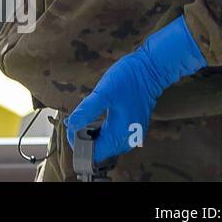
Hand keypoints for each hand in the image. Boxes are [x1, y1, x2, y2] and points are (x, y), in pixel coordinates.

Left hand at [64, 16, 207, 163]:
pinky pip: (115, 136)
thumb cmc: (128, 79)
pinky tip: (95, 120)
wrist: (151, 69)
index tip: (71, 130)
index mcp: (121, 134)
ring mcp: (133, 133)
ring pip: (108, 143)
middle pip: (102, 150)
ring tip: (81, 121)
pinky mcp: (134, 125)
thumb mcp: (103, 93)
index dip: (80, 144)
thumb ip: (87, 110)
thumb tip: (70, 124)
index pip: (96, 152)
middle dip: (85, 140)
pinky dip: (102, 131)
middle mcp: (128, 138)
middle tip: (74, 124)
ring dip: (93, 136)